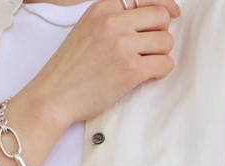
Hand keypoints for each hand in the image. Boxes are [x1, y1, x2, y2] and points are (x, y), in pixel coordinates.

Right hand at [19, 0, 179, 128]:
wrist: (52, 97)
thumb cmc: (69, 71)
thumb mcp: (87, 30)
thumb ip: (113, 21)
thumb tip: (151, 17)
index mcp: (102, 8)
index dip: (163, 8)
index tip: (171, 14)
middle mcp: (113, 22)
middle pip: (161, 18)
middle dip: (159, 34)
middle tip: (147, 50)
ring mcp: (123, 46)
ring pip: (166, 42)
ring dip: (159, 56)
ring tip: (142, 66)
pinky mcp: (130, 70)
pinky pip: (165, 64)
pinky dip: (160, 72)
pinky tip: (145, 77)